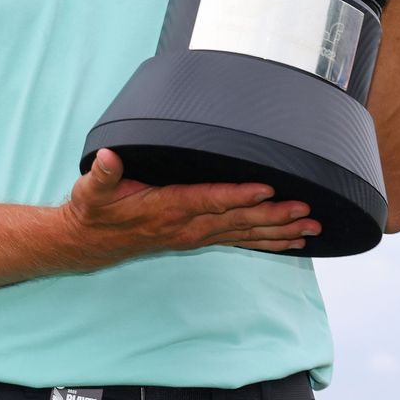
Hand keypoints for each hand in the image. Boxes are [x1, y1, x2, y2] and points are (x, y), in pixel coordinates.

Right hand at [64, 149, 320, 258]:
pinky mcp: (198, 238)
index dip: (239, 196)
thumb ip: (104, 173)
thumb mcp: (93, 191)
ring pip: (245, 233)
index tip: (267, 189)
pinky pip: (239, 241)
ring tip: (310, 227)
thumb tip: (109, 157)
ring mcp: (196, 235)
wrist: (89, 243)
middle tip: (306, 210)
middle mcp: (188, 226)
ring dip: (279, 231)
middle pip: (238, 220)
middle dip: (274, 216)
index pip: (210, 201)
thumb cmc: (95, 212)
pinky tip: (289, 241)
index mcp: (168, 209)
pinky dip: (266, 241)